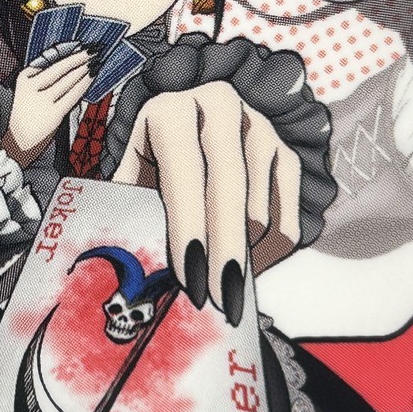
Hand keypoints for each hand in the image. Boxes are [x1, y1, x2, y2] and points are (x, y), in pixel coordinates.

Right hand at [2, 46, 94, 167]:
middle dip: (79, 57)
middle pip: (60, 68)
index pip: (49, 60)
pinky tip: (91, 77)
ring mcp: (42, 101)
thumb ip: (42, 78)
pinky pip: (72, 95)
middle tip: (93, 49)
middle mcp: (31, 87)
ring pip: (68, 80)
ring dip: (84, 69)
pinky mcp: (53, 114)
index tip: (80, 45)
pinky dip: (84, 84)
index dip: (67, 52)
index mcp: (24, 78)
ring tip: (95, 61)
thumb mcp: (27, 91)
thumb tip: (70, 64)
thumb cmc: (26, 114)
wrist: (17, 141)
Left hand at [112, 81, 301, 325]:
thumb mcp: (129, 181)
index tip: (189, 279)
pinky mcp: (288, 155)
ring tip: (215, 285)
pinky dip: (266, 258)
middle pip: (232, 193)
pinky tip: (241, 269)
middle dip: (224, 254)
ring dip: (240, 262)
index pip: (184, 174)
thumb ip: (127, 216)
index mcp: (171, 111)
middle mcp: (221, 108)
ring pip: (261, 214)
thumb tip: (125, 274)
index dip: (186, 230)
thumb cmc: (149, 169)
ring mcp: (261, 129)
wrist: (187, 136)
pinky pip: (287, 224)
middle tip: (216, 303)